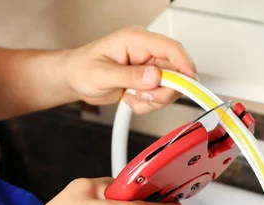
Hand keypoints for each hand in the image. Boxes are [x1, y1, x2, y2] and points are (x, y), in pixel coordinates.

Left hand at [65, 26, 197, 114]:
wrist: (73, 79)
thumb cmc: (81, 69)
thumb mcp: (102, 74)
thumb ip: (130, 76)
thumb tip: (154, 76)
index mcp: (136, 40)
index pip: (171, 48)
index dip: (184, 65)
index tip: (190, 82)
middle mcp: (146, 52)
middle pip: (175, 72)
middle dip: (163, 91)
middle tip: (145, 98)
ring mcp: (148, 68)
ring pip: (170, 88)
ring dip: (153, 100)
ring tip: (131, 97)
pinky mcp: (148, 81)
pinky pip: (160, 97)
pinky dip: (147, 105)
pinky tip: (130, 99)